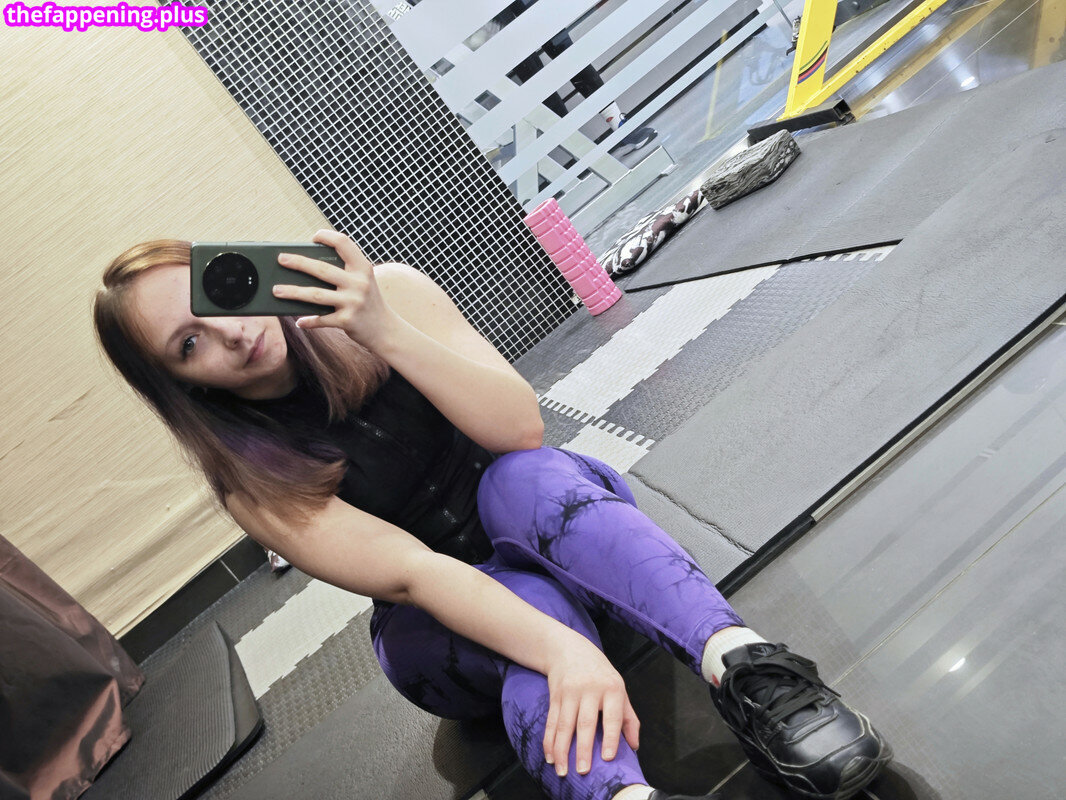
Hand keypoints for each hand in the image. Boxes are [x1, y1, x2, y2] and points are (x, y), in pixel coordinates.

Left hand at [273, 229, 397, 351]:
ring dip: (293, 292)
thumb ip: (345, 271)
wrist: (386, 330)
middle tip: (281, 259)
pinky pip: (321, 319)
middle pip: (321, 269)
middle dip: (298, 263)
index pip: (343, 243)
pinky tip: (299, 322)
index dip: (327, 236)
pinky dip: (308, 321)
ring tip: (276, 290)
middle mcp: (359, 283)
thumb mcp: (363, 281)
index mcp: (363, 268)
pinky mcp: (347, 321)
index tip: (313, 237)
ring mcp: (353, 302)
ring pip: (315, 295)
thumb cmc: (368, 302)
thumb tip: (308, 266)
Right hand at [543, 639, 639, 777]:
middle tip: (583, 770)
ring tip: (563, 770)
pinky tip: (550, 757)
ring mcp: (570, 692)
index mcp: (611, 688)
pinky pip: (551, 722)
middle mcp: (590, 689)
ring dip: (562, 750)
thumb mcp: (619, 687)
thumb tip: (634, 746)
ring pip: (565, 725)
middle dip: (583, 748)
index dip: (611, 737)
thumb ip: (628, 717)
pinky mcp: (555, 696)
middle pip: (585, 723)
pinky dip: (549, 741)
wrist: (568, 649)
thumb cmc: (599, 673)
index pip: (613, 716)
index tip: (608, 757)